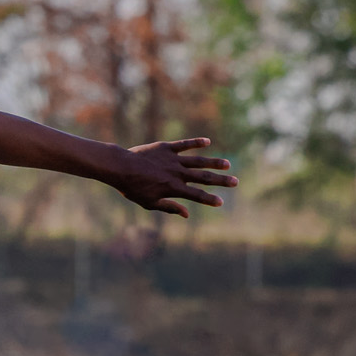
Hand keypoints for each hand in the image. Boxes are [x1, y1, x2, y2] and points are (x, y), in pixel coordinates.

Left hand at [112, 138, 237, 216]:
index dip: (210, 199)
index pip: (197, 196)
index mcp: (174, 188)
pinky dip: (196, 143)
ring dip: (214, 162)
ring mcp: (173, 160)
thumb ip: (169, 207)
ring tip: (227, 164)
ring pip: (198, 161)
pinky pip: (184, 145)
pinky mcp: (166, 148)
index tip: (221, 202)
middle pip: (203, 178)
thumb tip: (186, 214)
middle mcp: (177, 174)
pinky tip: (207, 142)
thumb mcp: (149, 203)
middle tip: (235, 182)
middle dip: (220, 181)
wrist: (120, 167)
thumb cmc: (132, 188)